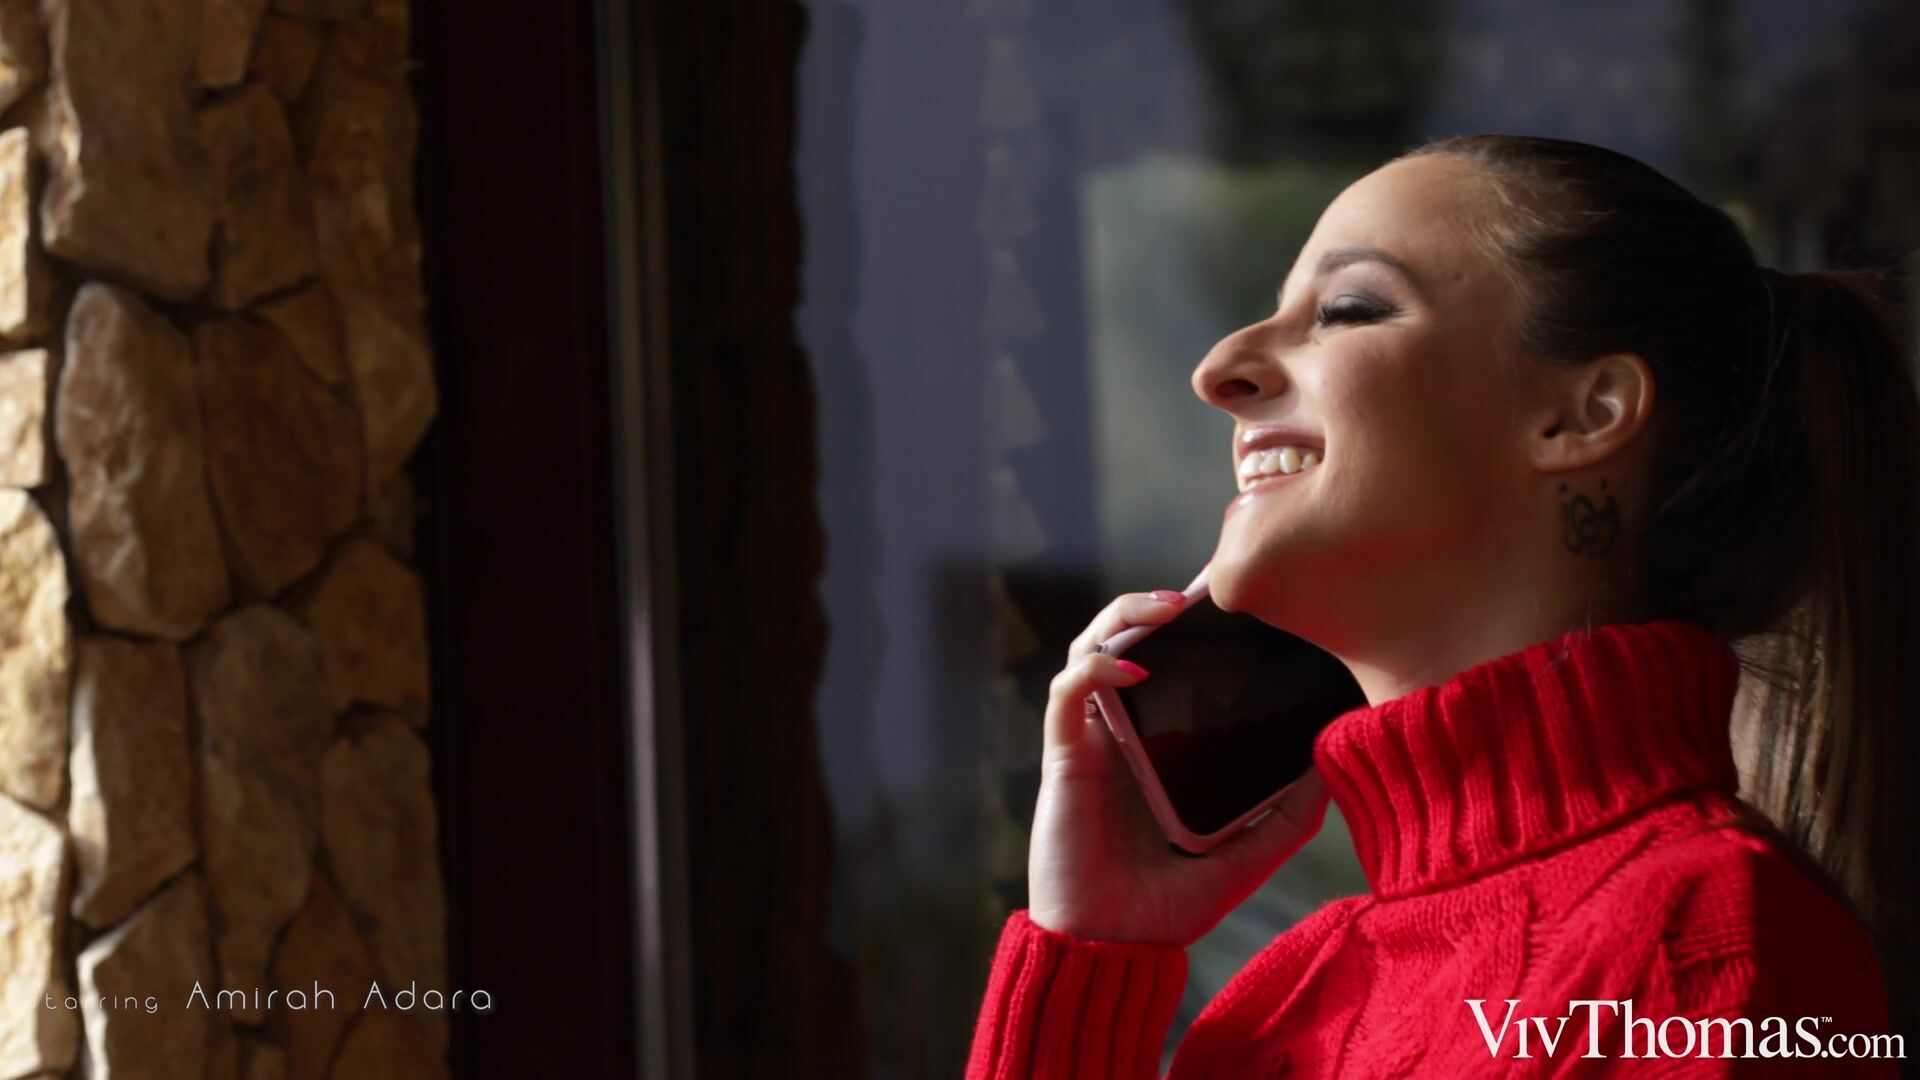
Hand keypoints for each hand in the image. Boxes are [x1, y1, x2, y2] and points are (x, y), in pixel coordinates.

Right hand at [1025, 588, 1330, 946]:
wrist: (1113, 947)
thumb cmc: (1169, 907)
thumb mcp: (1248, 856)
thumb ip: (1288, 815)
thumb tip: (1337, 762)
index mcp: (1160, 743)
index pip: (1170, 664)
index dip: (1193, 627)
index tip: (1238, 604)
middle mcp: (1123, 731)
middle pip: (1126, 639)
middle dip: (1155, 603)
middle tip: (1202, 589)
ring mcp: (1091, 740)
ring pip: (1090, 648)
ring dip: (1124, 617)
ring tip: (1169, 608)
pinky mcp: (1064, 757)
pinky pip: (1068, 693)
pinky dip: (1095, 669)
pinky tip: (1131, 670)